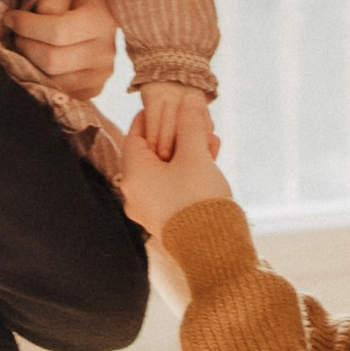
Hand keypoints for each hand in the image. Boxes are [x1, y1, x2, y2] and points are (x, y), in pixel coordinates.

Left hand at [7, 0, 116, 99]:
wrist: (102, 18)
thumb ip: (48, 1)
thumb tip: (29, 25)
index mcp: (100, 21)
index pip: (58, 32)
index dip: (26, 26)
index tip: (10, 17)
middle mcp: (106, 53)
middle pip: (52, 61)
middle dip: (25, 46)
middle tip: (16, 33)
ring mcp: (101, 76)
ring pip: (52, 80)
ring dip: (30, 63)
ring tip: (28, 45)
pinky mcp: (93, 91)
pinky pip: (57, 91)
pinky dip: (41, 77)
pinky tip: (39, 60)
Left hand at [109, 92, 233, 246]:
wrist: (215, 251)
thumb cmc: (199, 200)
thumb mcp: (195, 156)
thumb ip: (190, 125)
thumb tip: (189, 99)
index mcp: (134, 176)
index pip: (135, 136)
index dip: (150, 117)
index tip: (163, 104)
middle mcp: (136, 194)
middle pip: (152, 153)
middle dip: (176, 134)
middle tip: (193, 119)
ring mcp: (152, 209)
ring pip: (166, 170)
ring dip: (187, 152)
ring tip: (209, 137)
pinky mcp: (169, 219)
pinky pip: (174, 187)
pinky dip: (189, 171)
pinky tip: (211, 157)